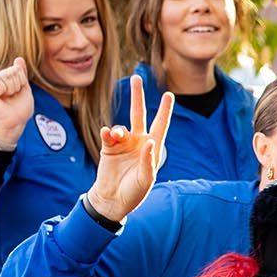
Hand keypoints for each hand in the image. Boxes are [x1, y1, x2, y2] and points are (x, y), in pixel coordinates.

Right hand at [0, 57, 33, 147]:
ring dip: (11, 89)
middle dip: (17, 85)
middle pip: (11, 71)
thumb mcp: (24, 87)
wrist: (16, 122)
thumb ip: (21, 72)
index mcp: (2, 78)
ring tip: (7, 98)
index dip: (22, 81)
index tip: (18, 92)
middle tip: (12, 96)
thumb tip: (19, 58)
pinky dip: (2, 89)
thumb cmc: (20, 107)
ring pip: (4, 76)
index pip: (16, 69)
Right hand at [86, 75, 172, 221]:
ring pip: (121, 126)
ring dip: (119, 129)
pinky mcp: (108, 147)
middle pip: (138, 114)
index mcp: (152, 148)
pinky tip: (108, 135)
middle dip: (137, 96)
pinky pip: (108, 134)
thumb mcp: (146, 179)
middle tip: (136, 77)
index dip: (164, 110)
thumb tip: (150, 141)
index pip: (160, 125)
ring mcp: (123, 144)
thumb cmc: (134, 192)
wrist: (113, 200)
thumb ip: (149, 161)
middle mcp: (138, 142)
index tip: (168, 95)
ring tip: (116, 135)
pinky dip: (108, 133)